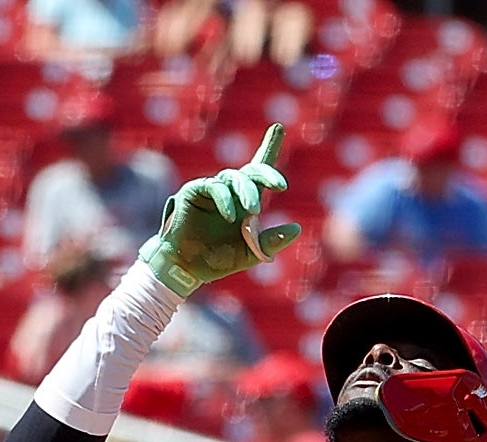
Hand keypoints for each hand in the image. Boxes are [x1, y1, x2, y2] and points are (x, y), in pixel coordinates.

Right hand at [141, 124, 298, 296]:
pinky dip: (224, 199)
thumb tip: (297, 227)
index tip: (279, 127)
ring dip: (246, 192)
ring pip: (234, 178)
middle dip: (267, 174)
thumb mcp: (252, 253)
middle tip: (280, 186)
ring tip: (252, 211)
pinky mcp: (193, 191)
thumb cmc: (219, 260)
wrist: (188, 269)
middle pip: (251, 171)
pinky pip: (213, 186)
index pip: (259, 170)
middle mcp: (230, 191)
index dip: (269, 147)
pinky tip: (231, 214)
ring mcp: (211, 189)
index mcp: (246, 201)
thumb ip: (273, 241)